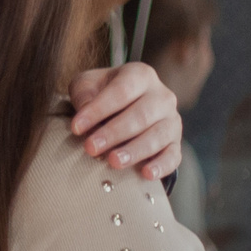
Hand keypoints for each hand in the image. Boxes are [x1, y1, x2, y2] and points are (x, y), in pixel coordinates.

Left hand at [69, 61, 182, 180]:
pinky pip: (173, 155)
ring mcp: (172, 120)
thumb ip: (84, 93)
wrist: (122, 106)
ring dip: (135, 150)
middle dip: (114, 133)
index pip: (121, 91)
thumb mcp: (87, 85)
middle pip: (141, 115)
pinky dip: (162, 165)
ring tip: (114, 162)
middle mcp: (162, 96)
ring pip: (158, 136)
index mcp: (140, 76)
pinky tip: (147, 174)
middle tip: (90, 148)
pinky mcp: (175, 143)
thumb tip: (85, 108)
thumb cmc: (100, 93)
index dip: (98, 109)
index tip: (76, 127)